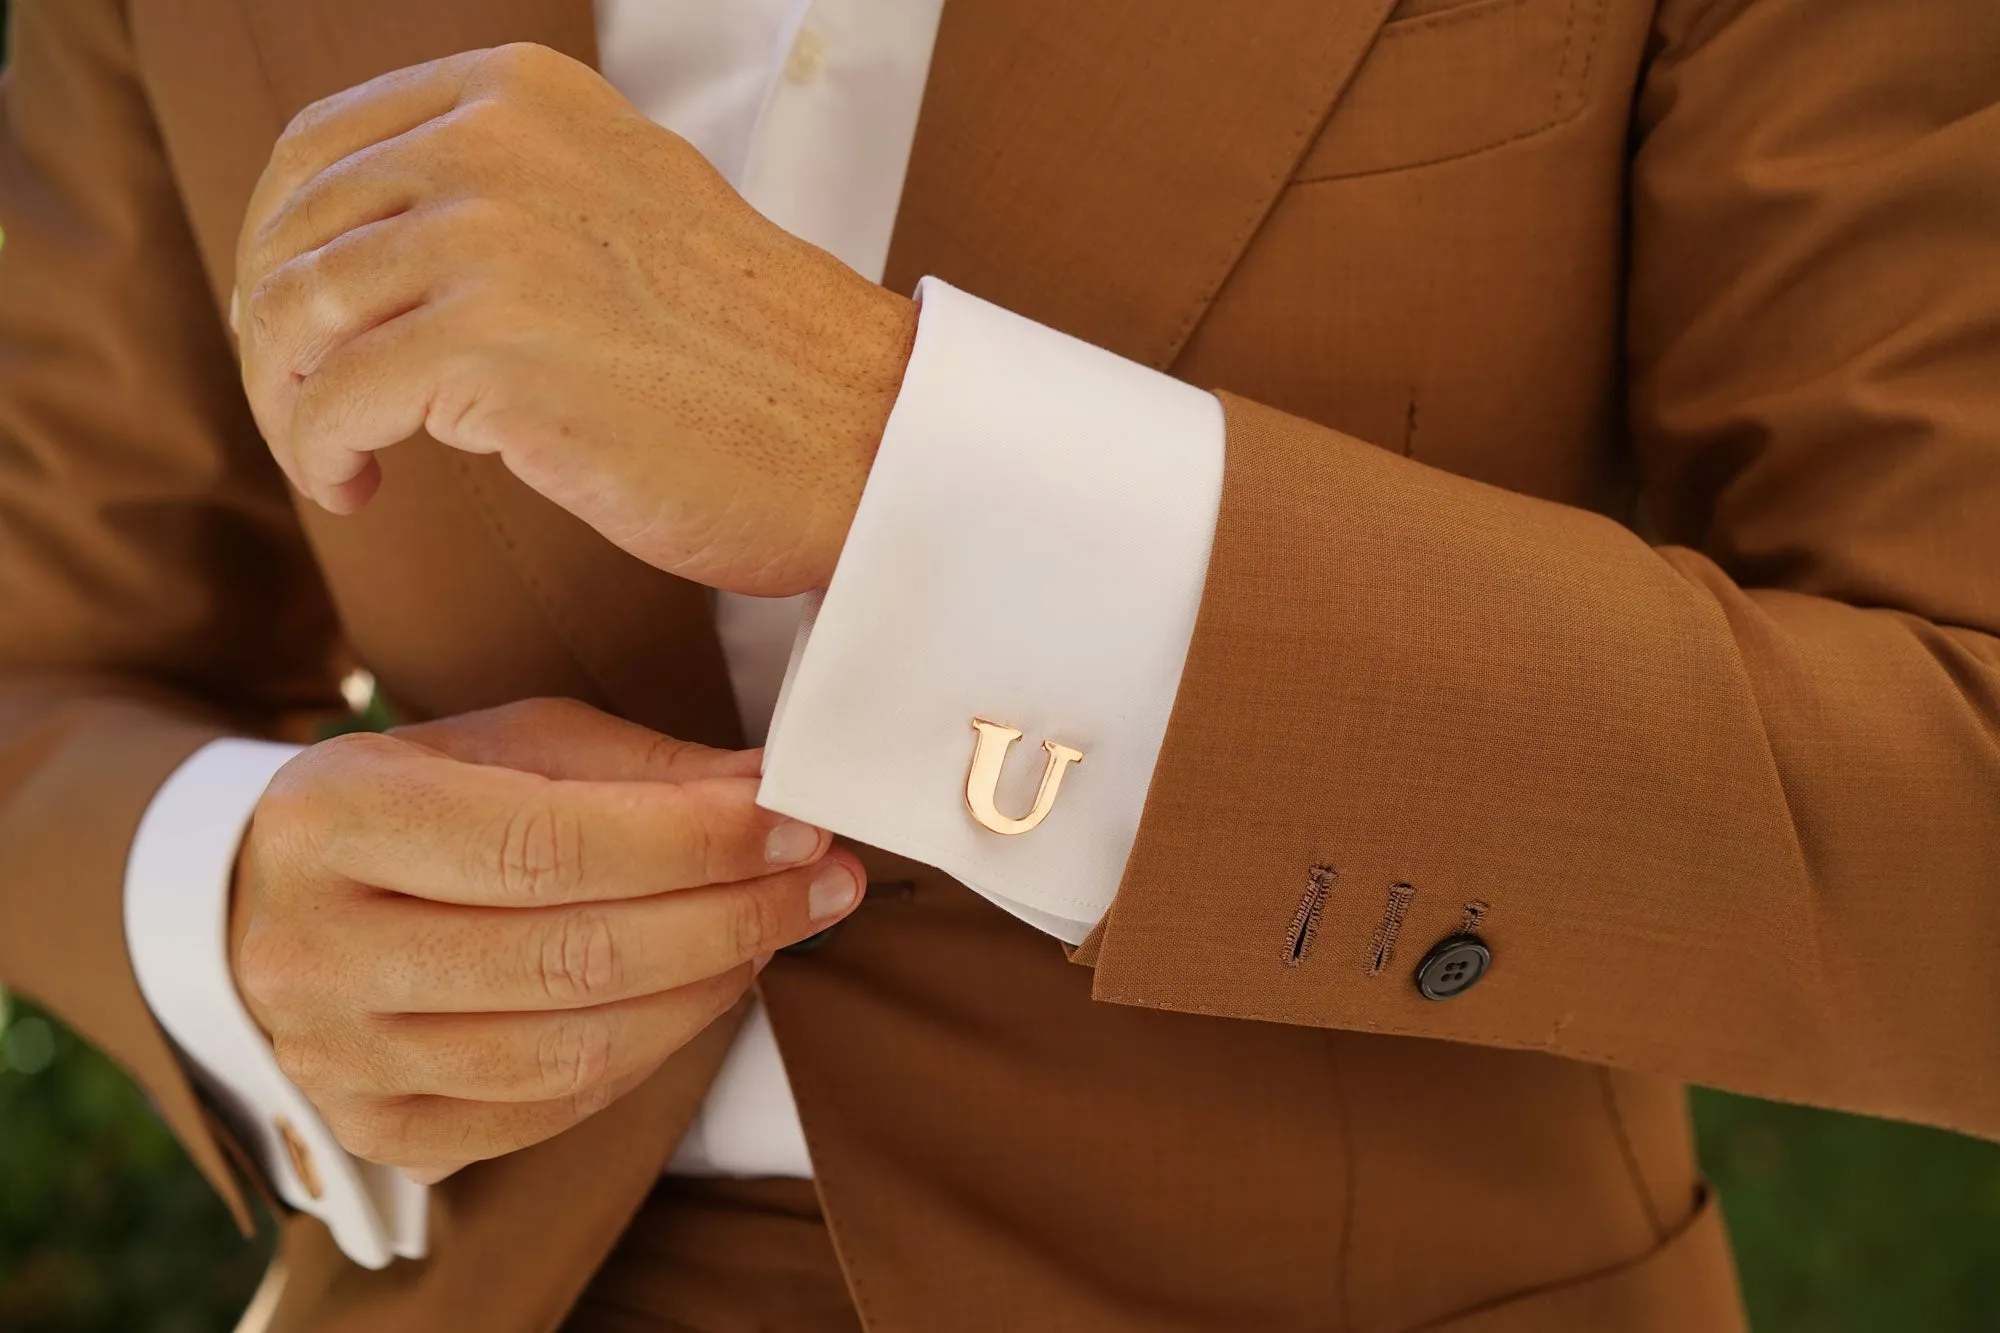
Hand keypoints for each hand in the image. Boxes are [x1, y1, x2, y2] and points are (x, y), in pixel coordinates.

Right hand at [229, 698, 864, 1180]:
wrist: (273, 898)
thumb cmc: (417, 798)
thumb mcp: (506, 741)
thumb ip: (637, 767)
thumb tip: (771, 791)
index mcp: (335, 816)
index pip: (546, 844)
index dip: (691, 843)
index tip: (795, 823)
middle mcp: (317, 948)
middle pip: (570, 958)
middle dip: (731, 918)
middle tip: (827, 881)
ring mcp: (340, 1058)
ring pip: (573, 1051)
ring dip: (711, 990)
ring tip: (781, 930)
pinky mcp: (382, 1130)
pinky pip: (555, 1109)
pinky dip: (657, 1050)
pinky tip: (711, 989)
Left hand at [233, 43, 916, 595]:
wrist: (861, 436)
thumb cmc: (754, 356)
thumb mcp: (623, 204)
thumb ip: (508, 189)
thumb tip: (370, 244)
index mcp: (524, 95)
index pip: (319, 147)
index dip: (276, 245)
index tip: (295, 325)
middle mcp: (497, 144)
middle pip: (293, 234)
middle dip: (273, 339)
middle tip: (309, 410)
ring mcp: (494, 241)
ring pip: (292, 319)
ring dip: (289, 405)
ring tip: (337, 457)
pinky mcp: (493, 352)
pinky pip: (332, 406)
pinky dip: (319, 457)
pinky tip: (360, 489)